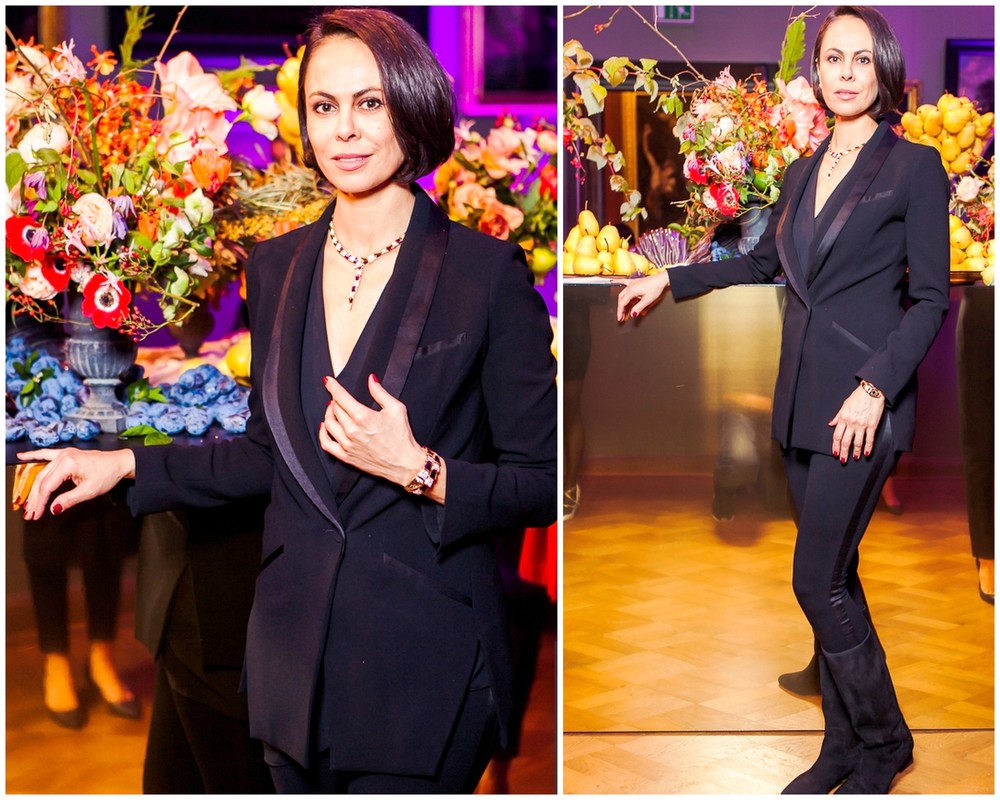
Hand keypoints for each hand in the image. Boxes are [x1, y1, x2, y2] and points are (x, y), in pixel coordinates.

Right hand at [17, 448, 135, 520]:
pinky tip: (22, 456)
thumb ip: (69, 499)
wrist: (120, 462)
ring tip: (28, 502)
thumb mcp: (89, 491)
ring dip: (34, 488)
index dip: (40, 502)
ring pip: (43, 472)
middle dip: (35, 499)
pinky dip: (34, 456)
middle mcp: (63, 456)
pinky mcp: (67, 454)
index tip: (36, 514)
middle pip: (42, 480)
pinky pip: (46, 455)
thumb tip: (54, 509)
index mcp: (68, 464)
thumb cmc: (108, 474)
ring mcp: (64, 454)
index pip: (47, 486)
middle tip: (30, 513)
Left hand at [319, 373, 423, 485]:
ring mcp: (347, 445)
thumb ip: (380, 392)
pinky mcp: (346, 457)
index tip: (328, 381)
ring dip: (329, 413)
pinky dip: (322, 433)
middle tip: (339, 397)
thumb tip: (371, 379)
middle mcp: (352, 430)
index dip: (333, 386)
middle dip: (335, 399)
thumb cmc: (402, 437)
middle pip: (335, 409)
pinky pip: (326, 443)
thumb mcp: (396, 409)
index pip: (341, 397)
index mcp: (363, 417)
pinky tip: (325, 427)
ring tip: (334, 409)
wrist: (405, 464)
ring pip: (328, 423)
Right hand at [616, 270, 670, 321]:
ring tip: (623, 310)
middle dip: (621, 309)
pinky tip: (613, 282)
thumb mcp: (648, 300)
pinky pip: (624, 282)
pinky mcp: (635, 282)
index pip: (623, 304)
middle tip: (621, 316)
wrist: (662, 279)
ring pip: (623, 294)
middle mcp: (630, 286)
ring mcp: (632, 283)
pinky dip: (618, 283)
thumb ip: (639, 308)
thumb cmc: (656, 287)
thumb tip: (633, 314)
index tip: (620, 318)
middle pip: (621, 299)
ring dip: (622, 302)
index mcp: (632, 291)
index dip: (620, 312)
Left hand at [828, 385, 885, 461]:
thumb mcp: (844, 405)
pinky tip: (867, 453)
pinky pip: (870, 439)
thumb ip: (838, 416)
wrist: (871, 391)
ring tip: (854, 458)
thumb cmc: (858, 397)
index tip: (835, 453)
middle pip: (845, 441)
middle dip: (843, 452)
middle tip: (843, 460)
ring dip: (855, 452)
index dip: (835, 446)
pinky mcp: (872, 425)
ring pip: (857, 442)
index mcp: (843, 418)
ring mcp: (862, 425)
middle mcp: (851, 423)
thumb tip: (830, 424)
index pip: (837, 436)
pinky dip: (868, 447)